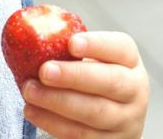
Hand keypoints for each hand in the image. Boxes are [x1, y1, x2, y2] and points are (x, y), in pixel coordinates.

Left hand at [21, 31, 149, 137]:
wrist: (109, 114)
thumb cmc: (89, 74)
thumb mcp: (87, 57)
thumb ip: (65, 46)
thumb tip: (28, 33)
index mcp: (129, 60)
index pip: (120, 48)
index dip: (97, 45)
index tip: (71, 43)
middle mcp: (134, 90)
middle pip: (110, 82)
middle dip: (74, 76)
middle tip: (44, 71)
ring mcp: (126, 119)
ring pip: (94, 112)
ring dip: (57, 101)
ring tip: (30, 90)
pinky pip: (81, 134)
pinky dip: (53, 122)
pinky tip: (32, 110)